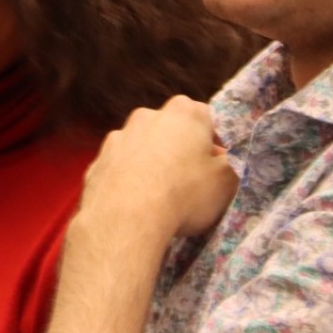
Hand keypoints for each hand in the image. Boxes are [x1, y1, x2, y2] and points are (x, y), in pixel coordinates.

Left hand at [78, 96, 238, 242]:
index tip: (219, 167)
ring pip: (144, 148)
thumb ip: (234, 163)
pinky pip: (121, 168)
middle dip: (183, 151)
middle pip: (173, 130)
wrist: (123, 219)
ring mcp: (118, 138)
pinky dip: (129, 180)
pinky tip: (136, 203)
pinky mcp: (98, 162)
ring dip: (154, 164)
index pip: (208, 118)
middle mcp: (147, 116)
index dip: (217, 143)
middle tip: (193, 182)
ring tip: (162, 196)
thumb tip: (228, 158)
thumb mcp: (227, 181)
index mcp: (184, 113)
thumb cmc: (183, 194)